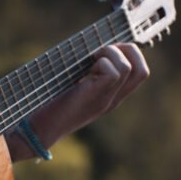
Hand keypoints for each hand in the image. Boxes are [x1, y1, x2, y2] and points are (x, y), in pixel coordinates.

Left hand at [26, 43, 149, 147]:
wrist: (37, 130)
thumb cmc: (48, 105)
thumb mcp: (72, 87)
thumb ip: (85, 74)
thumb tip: (90, 49)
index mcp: (110, 96)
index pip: (139, 73)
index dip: (129, 54)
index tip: (105, 51)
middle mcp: (112, 99)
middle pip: (143, 71)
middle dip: (126, 50)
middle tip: (100, 53)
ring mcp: (106, 100)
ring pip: (129, 67)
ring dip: (110, 54)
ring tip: (89, 62)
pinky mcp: (95, 98)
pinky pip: (114, 72)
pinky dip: (101, 63)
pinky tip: (83, 72)